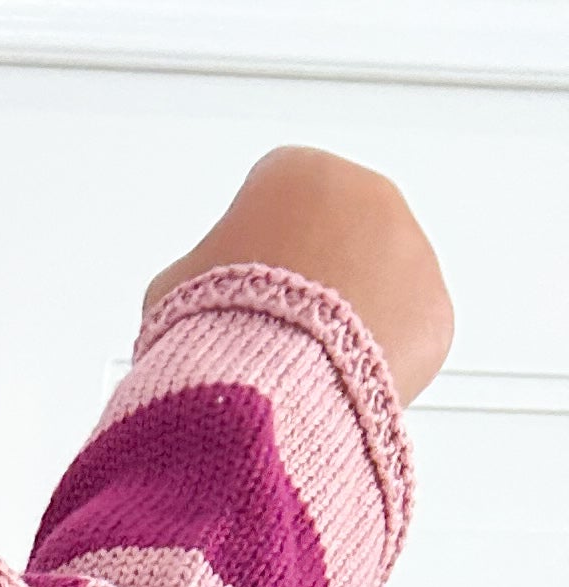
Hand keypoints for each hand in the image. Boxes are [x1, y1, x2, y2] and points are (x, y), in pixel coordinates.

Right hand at [146, 146, 453, 401]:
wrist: (267, 392)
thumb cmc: (215, 336)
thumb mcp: (173, 290)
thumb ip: (201, 273)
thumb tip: (208, 296)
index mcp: (297, 172)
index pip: (275, 201)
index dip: (250, 254)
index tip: (239, 294)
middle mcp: (367, 192)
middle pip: (338, 234)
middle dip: (315, 276)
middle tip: (277, 333)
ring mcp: (412, 249)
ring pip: (379, 281)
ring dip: (352, 315)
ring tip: (306, 368)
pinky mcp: (436, 310)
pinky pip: (406, 333)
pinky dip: (379, 360)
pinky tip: (338, 387)